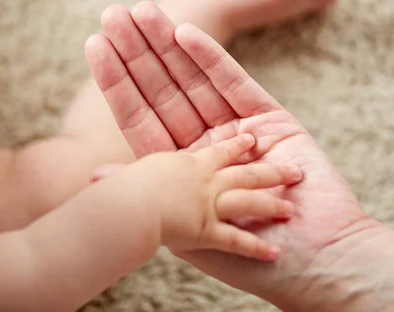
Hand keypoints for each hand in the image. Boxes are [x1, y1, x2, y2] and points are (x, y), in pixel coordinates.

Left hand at [85, 2, 378, 306]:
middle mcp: (205, 145)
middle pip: (165, 92)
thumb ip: (146, 190)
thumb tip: (93, 174)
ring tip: (142, 12)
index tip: (94, 45)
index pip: (141, 117)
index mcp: (181, 169)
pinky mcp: (271, 119)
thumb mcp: (187, 227)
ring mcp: (237, 130)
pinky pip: (235, 83)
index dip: (118, 82)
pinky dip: (210, 59)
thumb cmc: (250, 259)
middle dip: (139, 53)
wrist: (318, 262)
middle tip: (114, 13)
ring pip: (195, 81)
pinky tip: (184, 34)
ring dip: (168, 45)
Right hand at [113, 134, 302, 260]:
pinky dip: (254, 249)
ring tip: (291, 211)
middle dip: (272, 172)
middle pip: (247, 174)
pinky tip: (274, 254)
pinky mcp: (210, 232)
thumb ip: (121, 177)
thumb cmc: (124, 189)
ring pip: (250, 201)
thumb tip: (97, 176)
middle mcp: (207, 182)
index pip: (221, 152)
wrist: (129, 207)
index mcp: (190, 165)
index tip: (253, 139)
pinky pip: (237, 242)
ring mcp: (211, 206)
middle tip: (296, 173)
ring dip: (272, 205)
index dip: (239, 145)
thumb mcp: (128, 179)